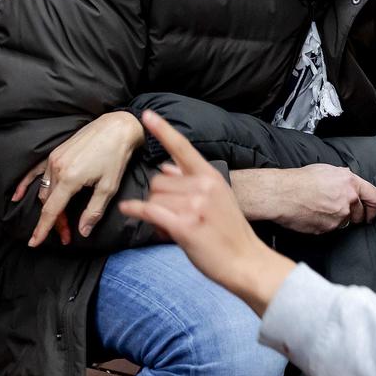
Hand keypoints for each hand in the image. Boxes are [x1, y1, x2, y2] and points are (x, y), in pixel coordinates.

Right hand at [12, 112, 144, 245]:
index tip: (34, 243)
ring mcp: (53, 159)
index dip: (43, 228)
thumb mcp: (109, 187)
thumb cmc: (116, 157)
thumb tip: (82, 232)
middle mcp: (57, 168)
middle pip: (49, 202)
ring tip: (61, 221)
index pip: (52, 210)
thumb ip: (93, 211)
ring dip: (50, 207)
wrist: (115, 128)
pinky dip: (26, 183)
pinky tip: (16, 195)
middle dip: (56, 221)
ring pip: (45, 189)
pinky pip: (36, 172)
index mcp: (70, 178)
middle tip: (67, 235)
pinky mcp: (55, 153)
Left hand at [120, 113, 295, 314]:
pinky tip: (128, 210)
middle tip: (172, 216)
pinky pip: (150, 211)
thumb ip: (190, 180)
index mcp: (210, 176)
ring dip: (155, 213)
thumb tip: (165, 166)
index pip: (182, 148)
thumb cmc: (230, 232)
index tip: (147, 114)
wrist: (246, 261)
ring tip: (172, 227)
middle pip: (157, 181)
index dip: (163, 130)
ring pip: (153, 199)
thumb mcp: (218, 198)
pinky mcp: (184, 226)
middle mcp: (202, 186)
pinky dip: (136, 211)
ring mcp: (194, 206)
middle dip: (158, 197)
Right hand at [233, 164, 375, 233]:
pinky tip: (313, 215)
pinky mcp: (328, 229)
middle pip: (361, 214)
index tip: (370, 212)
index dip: (374, 208)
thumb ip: (345, 178)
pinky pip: (332, 229)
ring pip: (346, 223)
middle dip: (353, 215)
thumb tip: (351, 183)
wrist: (282, 194)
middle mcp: (348, 200)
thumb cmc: (300, 180)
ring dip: (338, 219)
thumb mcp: (327, 170)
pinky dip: (325, 225)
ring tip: (321, 209)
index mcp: (350, 183)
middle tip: (338, 210)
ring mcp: (339, 216)